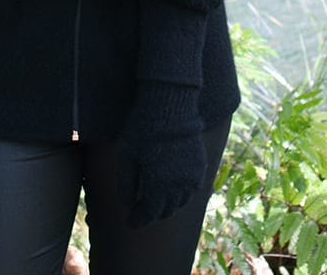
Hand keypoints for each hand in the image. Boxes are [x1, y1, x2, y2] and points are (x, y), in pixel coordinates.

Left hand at [116, 80, 206, 227]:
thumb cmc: (143, 127)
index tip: (129, 223)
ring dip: (168, 206)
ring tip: (156, 203)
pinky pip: (193, 189)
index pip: (149, 213)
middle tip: (141, 213)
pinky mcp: (200, 164)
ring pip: (181, 202)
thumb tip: (126, 206)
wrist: (170, 104)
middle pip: (166, 210)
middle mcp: (179, 185)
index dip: (138, 220)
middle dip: (152, 214)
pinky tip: (173, 189)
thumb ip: (126, 184)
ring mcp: (193, 175)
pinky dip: (182, 194)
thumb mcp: (126, 155)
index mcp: (159, 185)